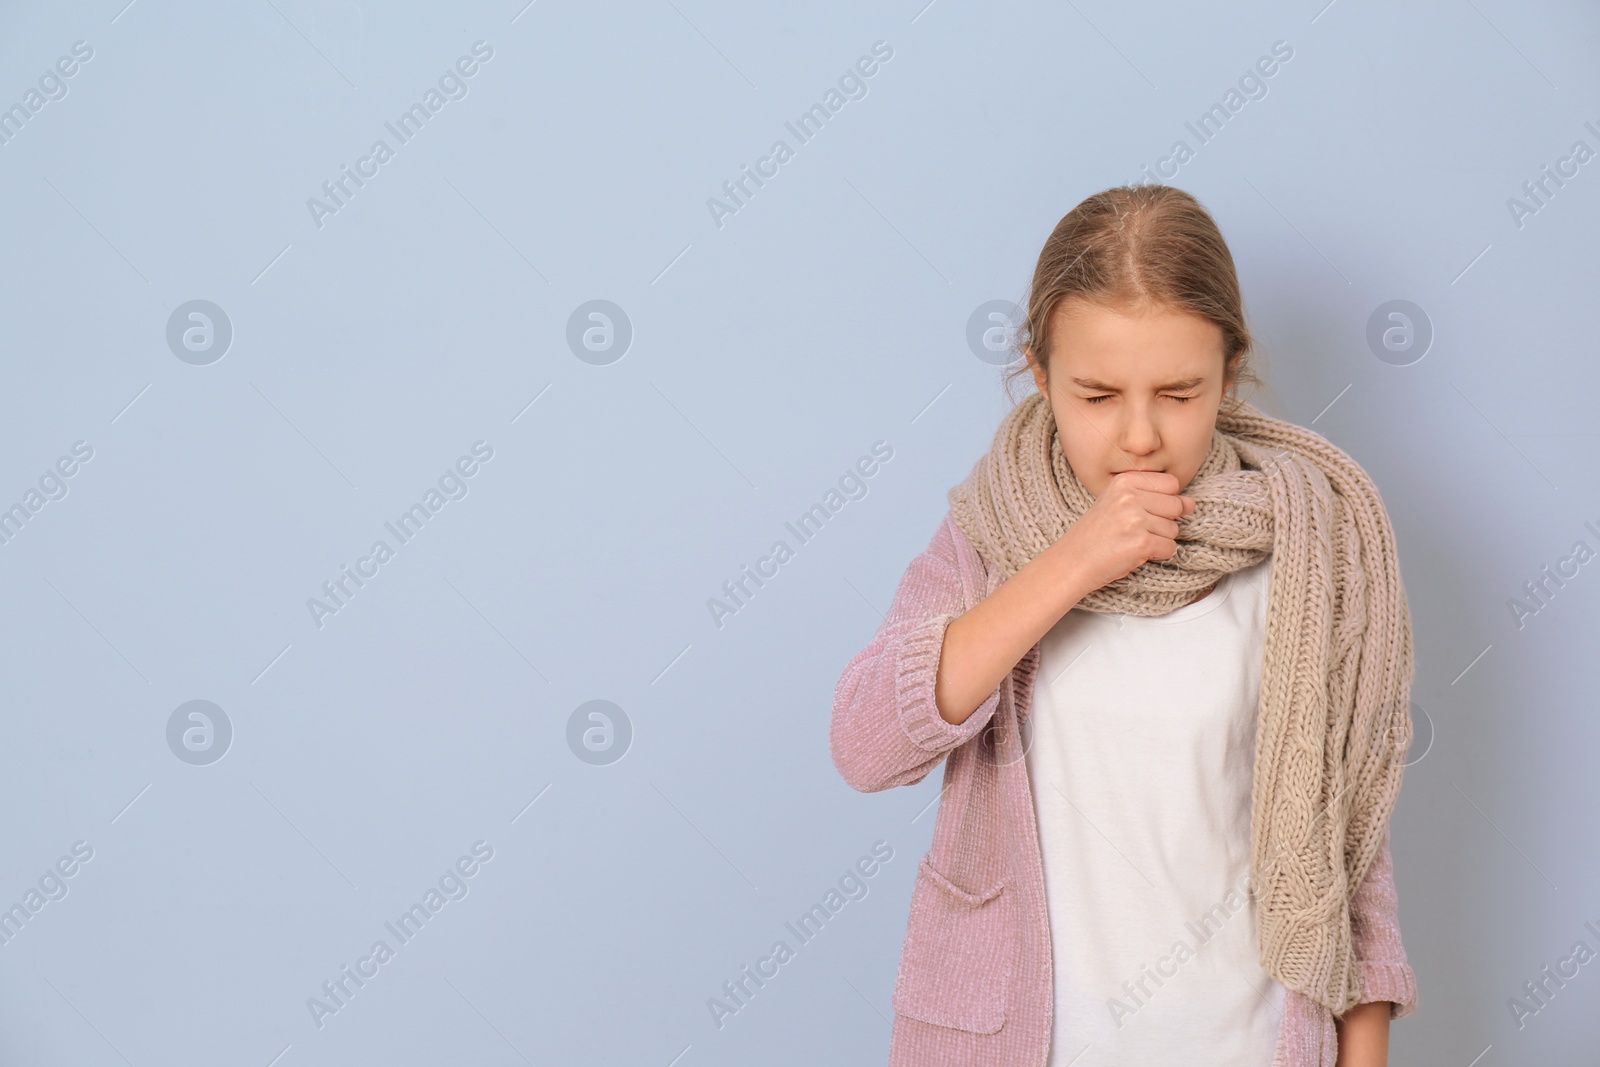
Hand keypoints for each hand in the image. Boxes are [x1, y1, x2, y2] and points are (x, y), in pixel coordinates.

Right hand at [1053, 470, 1194, 593]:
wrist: (1073, 560)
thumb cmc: (1096, 534)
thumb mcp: (1118, 503)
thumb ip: (1154, 498)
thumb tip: (1191, 503)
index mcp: (1124, 482)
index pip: (1171, 483)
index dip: (1164, 501)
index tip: (1144, 511)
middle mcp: (1130, 497)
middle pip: (1176, 505)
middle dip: (1163, 521)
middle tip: (1137, 529)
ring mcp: (1136, 519)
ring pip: (1174, 529)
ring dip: (1159, 540)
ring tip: (1132, 541)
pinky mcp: (1141, 543)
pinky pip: (1170, 547)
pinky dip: (1158, 554)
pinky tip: (1136, 552)